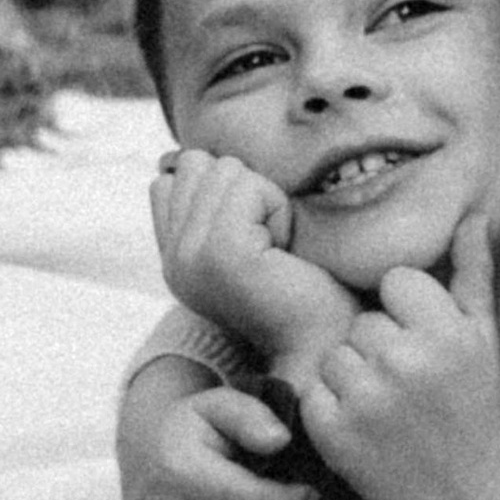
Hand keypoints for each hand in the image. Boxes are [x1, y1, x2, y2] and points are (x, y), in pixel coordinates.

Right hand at [153, 147, 352, 376]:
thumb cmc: (306, 289)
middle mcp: (173, 260)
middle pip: (196, 164)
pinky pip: (248, 185)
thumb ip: (215, 202)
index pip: (171, 177)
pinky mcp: (221, 252)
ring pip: (223, 169)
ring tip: (277, 249)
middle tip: (270, 244)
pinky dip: (278, 208)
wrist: (329, 344)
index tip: (254, 237)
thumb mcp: (251, 238)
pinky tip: (284, 251)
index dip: (224, 190)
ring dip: (265, 199)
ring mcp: (190, 257)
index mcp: (174, 258)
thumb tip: (189, 155)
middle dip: (246, 190)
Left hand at [297, 237, 499, 499]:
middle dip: (381, 349)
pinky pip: (315, 393)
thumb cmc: (482, 410)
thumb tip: (472, 216)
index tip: (427, 348)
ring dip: (354, 378)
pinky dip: (333, 411)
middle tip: (412, 387)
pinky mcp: (335, 435)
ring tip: (389, 408)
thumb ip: (474, 273)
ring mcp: (366, 400)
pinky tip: (368, 430)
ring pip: (335, 354)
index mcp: (445, 331)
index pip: (396, 283)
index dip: (408, 314)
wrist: (477, 496)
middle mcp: (405, 361)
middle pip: (363, 322)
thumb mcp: (486, 339)